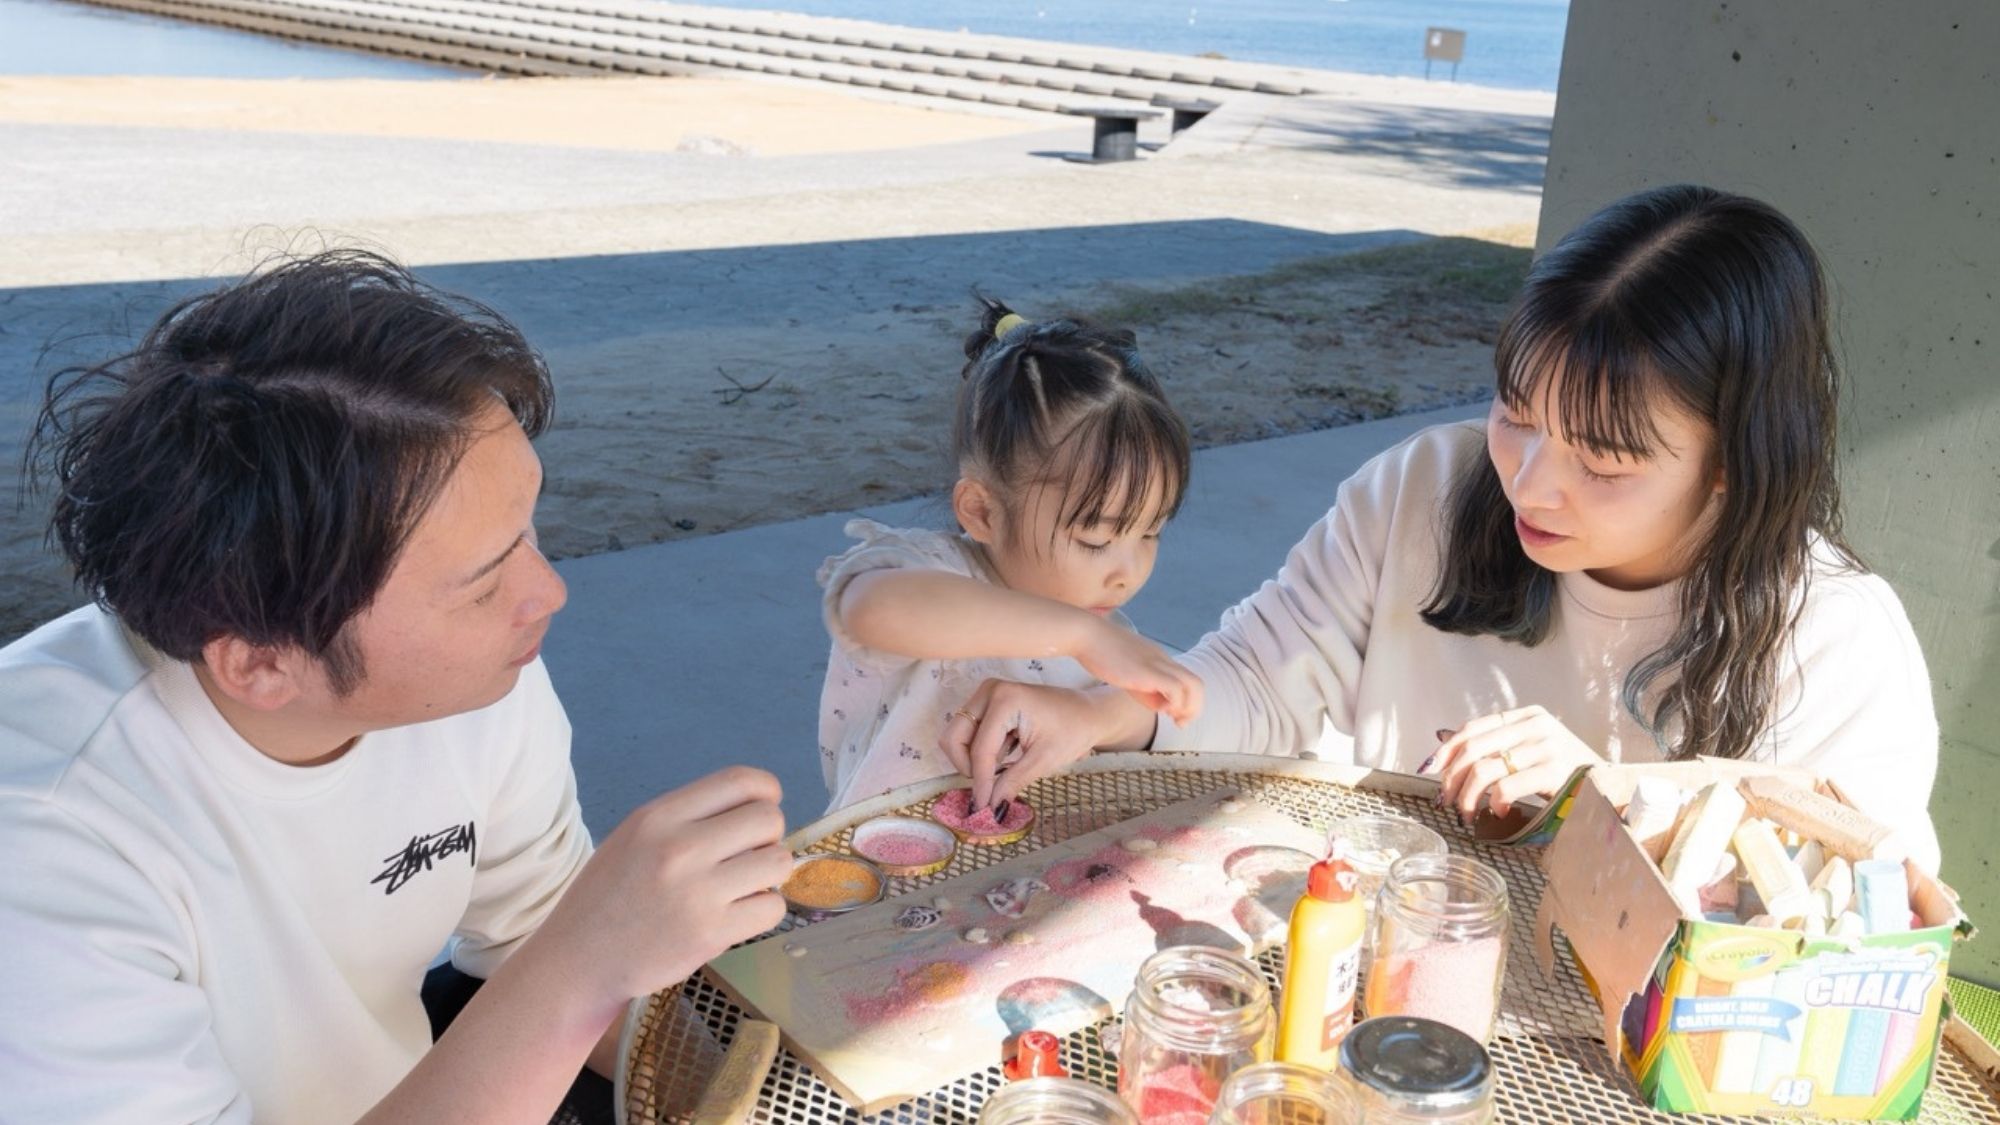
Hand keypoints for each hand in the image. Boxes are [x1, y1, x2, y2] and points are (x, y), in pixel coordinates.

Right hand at [531, 766, 789, 1011]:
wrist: (578, 961)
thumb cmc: (608, 896)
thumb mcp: (635, 836)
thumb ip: (689, 819)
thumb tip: (754, 810)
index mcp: (660, 816)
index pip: (741, 781)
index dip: (765, 793)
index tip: (760, 811)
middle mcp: (680, 847)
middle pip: (768, 819)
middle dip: (768, 836)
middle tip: (747, 857)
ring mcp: (697, 892)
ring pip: (779, 862)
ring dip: (768, 875)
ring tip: (742, 887)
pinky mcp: (711, 933)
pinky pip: (772, 908)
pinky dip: (763, 911)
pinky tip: (737, 915)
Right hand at [939, 680, 1132, 808]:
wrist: (1088, 713)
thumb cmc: (1073, 731)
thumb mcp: (1043, 760)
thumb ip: (1012, 782)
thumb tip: (990, 809)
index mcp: (1004, 699)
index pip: (980, 749)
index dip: (980, 782)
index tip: (982, 808)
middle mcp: (989, 691)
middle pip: (954, 737)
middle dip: (967, 767)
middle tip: (988, 787)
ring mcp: (986, 694)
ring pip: (958, 736)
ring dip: (974, 760)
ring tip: (1004, 771)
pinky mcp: (988, 702)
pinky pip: (970, 732)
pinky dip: (981, 752)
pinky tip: (1006, 758)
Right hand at [1068, 619, 1203, 727]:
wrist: (1085, 634)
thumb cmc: (1099, 653)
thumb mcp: (1127, 673)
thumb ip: (1145, 689)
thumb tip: (1161, 706)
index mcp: (1159, 658)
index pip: (1186, 680)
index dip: (1186, 701)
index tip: (1172, 715)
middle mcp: (1163, 659)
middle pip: (1197, 684)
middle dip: (1194, 708)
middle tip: (1179, 723)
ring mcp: (1157, 663)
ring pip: (1193, 685)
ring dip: (1189, 707)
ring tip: (1175, 719)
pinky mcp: (1148, 671)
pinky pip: (1175, 688)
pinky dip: (1175, 703)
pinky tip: (1162, 710)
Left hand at [1430, 705, 1602, 823]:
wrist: (1611, 788)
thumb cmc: (1567, 772)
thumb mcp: (1530, 749)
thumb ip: (1494, 743)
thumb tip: (1443, 738)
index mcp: (1527, 715)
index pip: (1474, 727)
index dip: (1447, 749)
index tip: (1429, 769)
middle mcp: (1536, 725)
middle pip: (1473, 749)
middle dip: (1452, 779)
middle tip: (1446, 802)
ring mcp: (1546, 747)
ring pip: (1484, 770)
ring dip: (1467, 797)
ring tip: (1467, 814)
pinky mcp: (1554, 772)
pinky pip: (1506, 787)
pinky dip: (1493, 803)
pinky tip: (1496, 813)